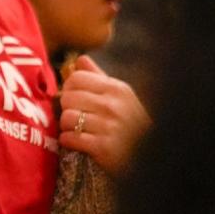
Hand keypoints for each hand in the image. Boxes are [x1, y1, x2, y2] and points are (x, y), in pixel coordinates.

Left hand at [60, 58, 150, 175]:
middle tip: (74, 115)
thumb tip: (80, 59)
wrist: (149, 154)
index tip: (73, 97)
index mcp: (116, 89)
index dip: (69, 87)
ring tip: (75, 129)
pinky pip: (69, 138)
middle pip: (68, 97)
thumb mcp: (121, 96)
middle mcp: (112, 105)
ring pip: (66, 118)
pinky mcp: (102, 148)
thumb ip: (99, 76)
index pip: (76, 78)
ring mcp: (108, 127)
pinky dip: (67, 140)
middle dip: (66, 107)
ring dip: (66, 126)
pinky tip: (76, 141)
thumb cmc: (130, 123)